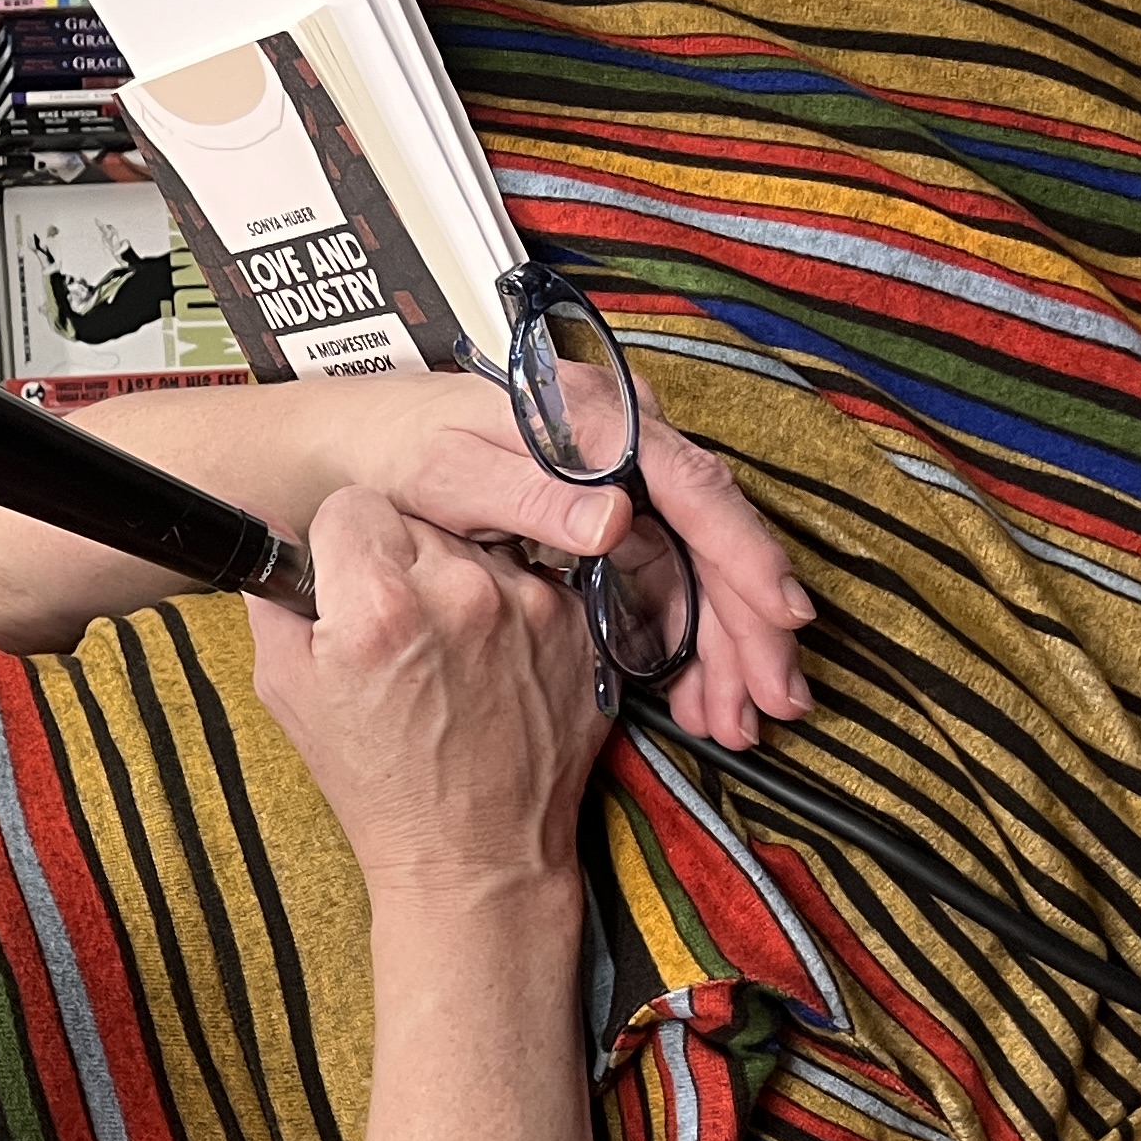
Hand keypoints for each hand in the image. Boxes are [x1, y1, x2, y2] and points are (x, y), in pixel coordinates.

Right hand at [247, 487, 610, 911]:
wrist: (475, 855)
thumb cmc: (377, 783)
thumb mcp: (288, 692)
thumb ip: (270, 599)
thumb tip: (264, 529)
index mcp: (377, 605)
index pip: (351, 504)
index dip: (338, 544)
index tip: (345, 582)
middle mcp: (460, 591)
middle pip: (415, 516)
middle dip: (396, 558)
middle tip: (395, 626)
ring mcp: (528, 604)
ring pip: (475, 540)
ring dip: (455, 577)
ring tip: (446, 649)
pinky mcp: (577, 625)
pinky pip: (528, 577)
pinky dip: (506, 607)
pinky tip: (491, 662)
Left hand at [273, 364, 814, 750]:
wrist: (362, 448)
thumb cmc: (396, 453)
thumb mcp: (444, 472)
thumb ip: (524, 494)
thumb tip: (614, 518)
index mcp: (594, 420)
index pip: (690, 487)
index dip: (739, 554)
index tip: (777, 617)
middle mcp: (626, 446)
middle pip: (713, 535)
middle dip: (752, 623)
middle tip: (777, 700)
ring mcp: (626, 486)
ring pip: (700, 569)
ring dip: (728, 647)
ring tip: (741, 720)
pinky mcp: (617, 525)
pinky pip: (670, 585)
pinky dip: (688, 644)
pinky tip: (700, 701)